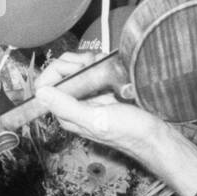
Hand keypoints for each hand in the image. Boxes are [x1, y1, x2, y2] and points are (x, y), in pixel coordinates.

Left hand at [33, 65, 196, 195]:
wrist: (156, 135)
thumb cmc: (129, 132)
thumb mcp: (97, 120)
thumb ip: (67, 107)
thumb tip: (40, 93)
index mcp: (66, 114)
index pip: (45, 85)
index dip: (58, 69)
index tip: (80, 67)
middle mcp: (73, 105)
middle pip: (60, 72)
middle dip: (75, 62)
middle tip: (93, 63)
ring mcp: (88, 96)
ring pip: (76, 68)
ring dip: (88, 60)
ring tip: (104, 64)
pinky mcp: (102, 90)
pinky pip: (92, 69)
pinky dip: (100, 62)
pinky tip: (110, 65)